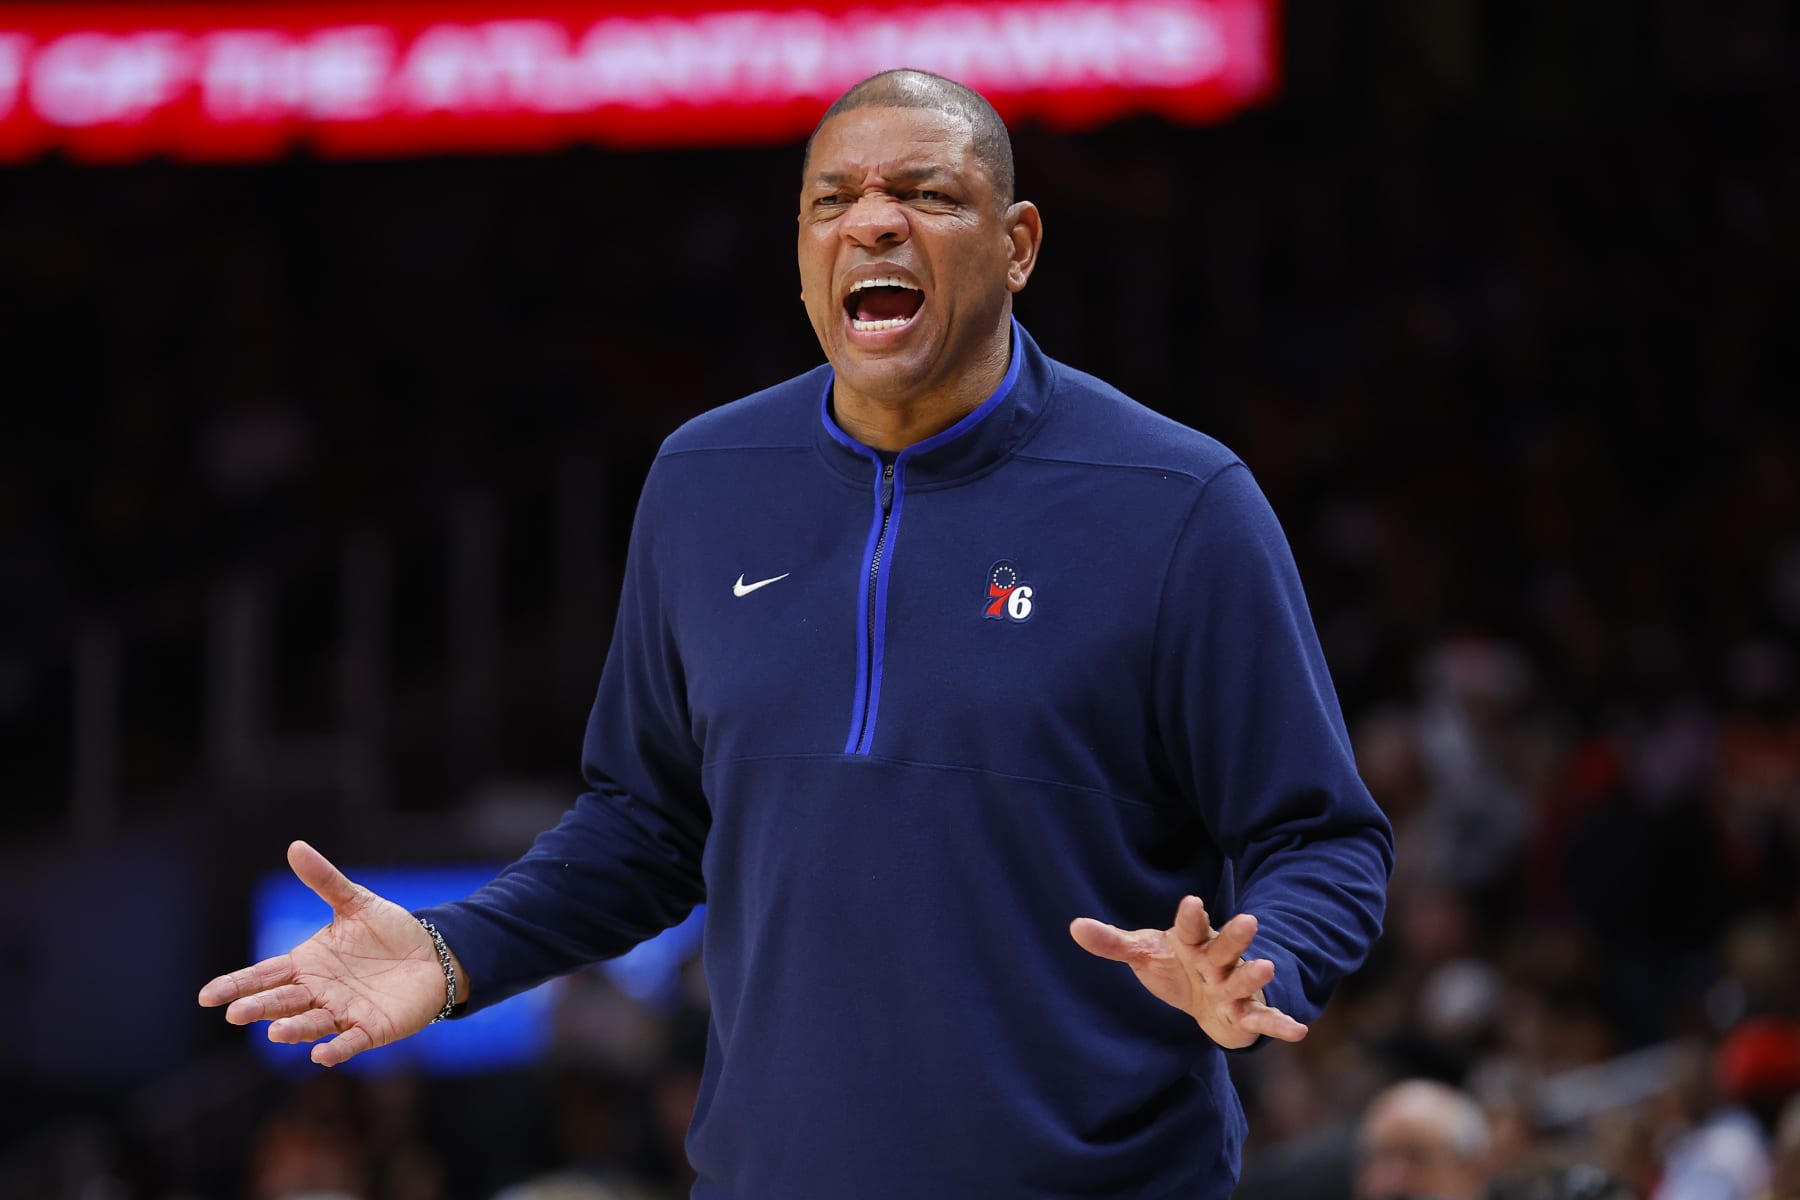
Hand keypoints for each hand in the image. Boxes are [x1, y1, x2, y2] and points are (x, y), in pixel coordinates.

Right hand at [198, 840, 452, 1066]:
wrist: (433, 953)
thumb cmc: (388, 931)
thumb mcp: (356, 902)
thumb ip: (325, 880)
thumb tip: (296, 846)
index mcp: (307, 964)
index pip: (264, 976)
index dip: (236, 985)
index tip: (207, 996)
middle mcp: (319, 992)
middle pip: (282, 1001)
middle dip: (259, 1008)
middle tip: (236, 1014)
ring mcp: (343, 1012)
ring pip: (311, 1023)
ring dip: (294, 1029)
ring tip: (275, 1033)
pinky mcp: (372, 1028)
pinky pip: (350, 1042)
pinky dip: (336, 1049)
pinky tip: (321, 1054)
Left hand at [1069, 895, 1307, 1049]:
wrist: (1206, 995)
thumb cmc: (1175, 966)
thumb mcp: (1144, 953)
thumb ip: (1113, 942)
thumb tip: (1074, 926)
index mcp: (1192, 942)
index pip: (1190, 926)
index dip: (1191, 915)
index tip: (1191, 901)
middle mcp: (1217, 960)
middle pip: (1225, 947)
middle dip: (1235, 936)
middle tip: (1248, 920)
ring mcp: (1233, 986)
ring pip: (1244, 979)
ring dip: (1254, 974)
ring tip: (1266, 966)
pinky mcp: (1245, 1013)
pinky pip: (1264, 1019)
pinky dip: (1280, 1024)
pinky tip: (1297, 1030)